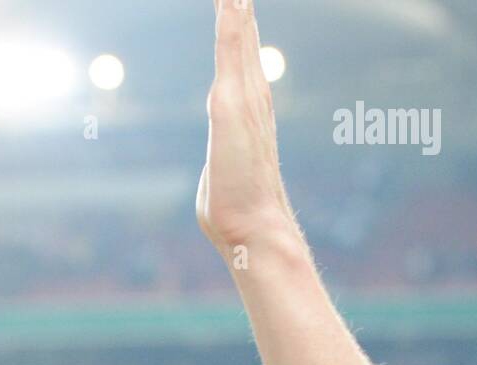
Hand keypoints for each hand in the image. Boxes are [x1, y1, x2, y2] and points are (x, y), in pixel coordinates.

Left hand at [196, 0, 299, 259]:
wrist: (254, 229)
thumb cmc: (234, 213)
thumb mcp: (221, 174)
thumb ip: (221, 160)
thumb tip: (221, 169)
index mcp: (248, 112)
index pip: (239, 59)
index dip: (237, 28)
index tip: (234, 0)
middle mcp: (252, 98)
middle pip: (243, 38)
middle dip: (238, 5)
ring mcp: (245, 98)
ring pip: (239, 35)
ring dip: (235, 5)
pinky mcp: (231, 103)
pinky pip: (230, 48)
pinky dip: (231, 19)